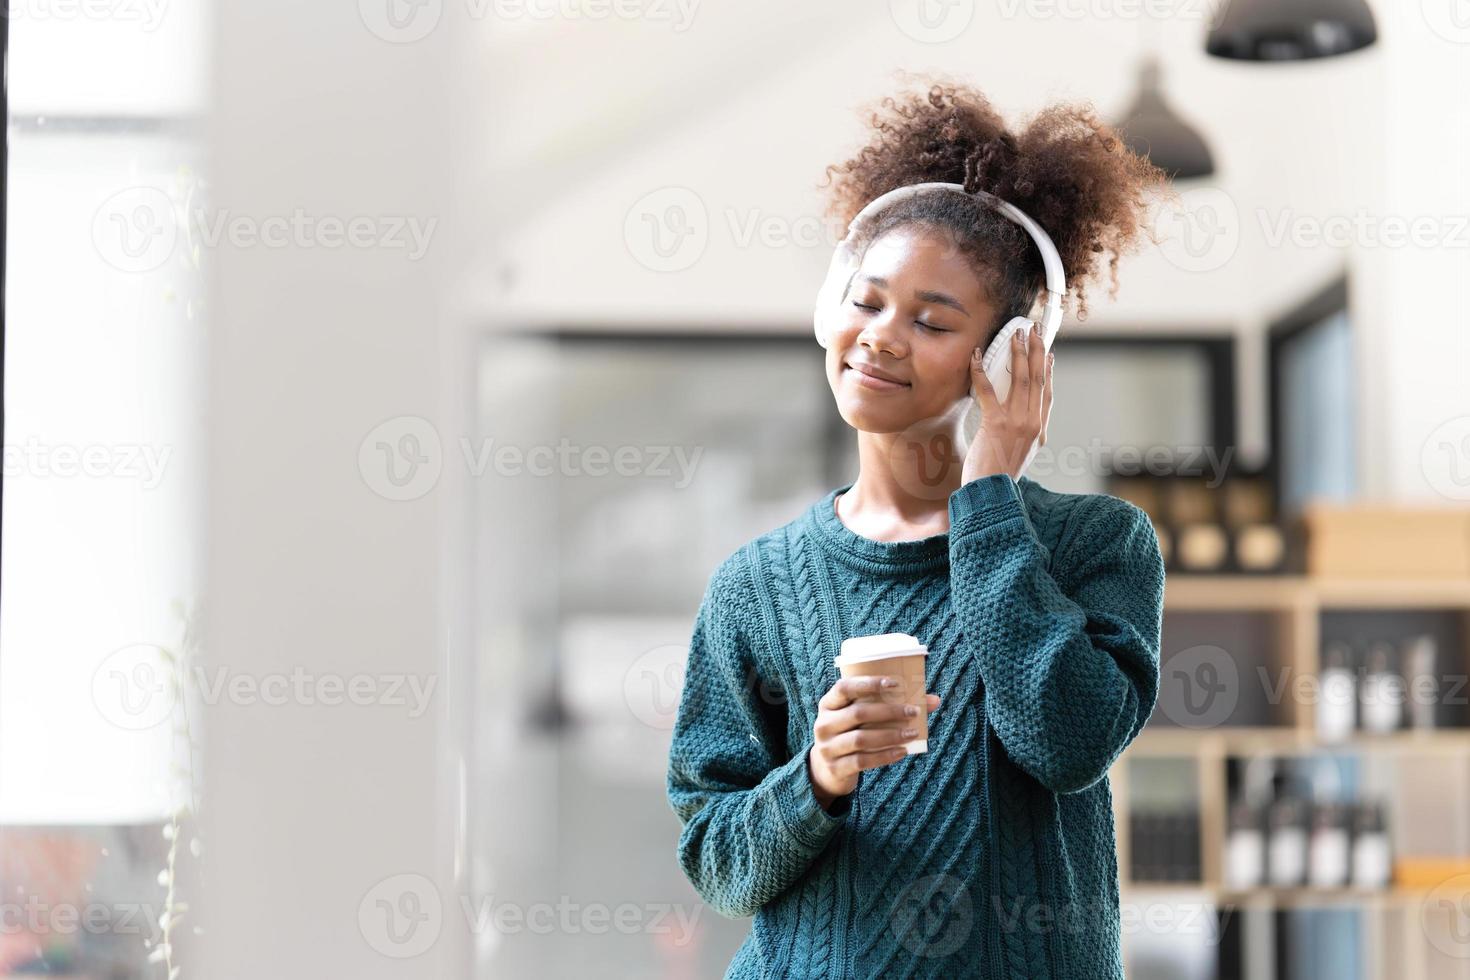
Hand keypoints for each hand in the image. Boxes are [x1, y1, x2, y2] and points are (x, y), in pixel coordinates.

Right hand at [808, 675, 941, 810]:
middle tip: (913, 711)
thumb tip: (934, 700)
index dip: (868, 683)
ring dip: (890, 735)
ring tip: (912, 733)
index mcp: (828, 704)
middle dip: (889, 711)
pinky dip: (885, 756)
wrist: (827, 769)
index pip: (844, 687)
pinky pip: (863, 761)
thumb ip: (889, 705)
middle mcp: (823, 724)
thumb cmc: (851, 733)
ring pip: (861, 739)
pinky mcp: (836, 767)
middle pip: (858, 713)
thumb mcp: (859, 717)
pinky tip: (902, 752)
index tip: (894, 683)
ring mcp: (827, 747)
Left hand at [961, 321, 1053, 483]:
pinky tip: (977, 356)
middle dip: (1036, 351)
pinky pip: (988, 391)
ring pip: (1020, 380)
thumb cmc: (998, 475)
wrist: (989, 493)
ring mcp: (1017, 423)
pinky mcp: (996, 424)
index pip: (1048, 395)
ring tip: (1016, 335)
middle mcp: (1033, 424)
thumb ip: (1024, 434)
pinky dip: (981, 371)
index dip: (1048, 372)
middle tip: (1034, 331)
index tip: (1048, 354)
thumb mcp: (1020, 454)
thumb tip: (1020, 417)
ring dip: (1017, 354)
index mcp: (1040, 431)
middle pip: (1038, 380)